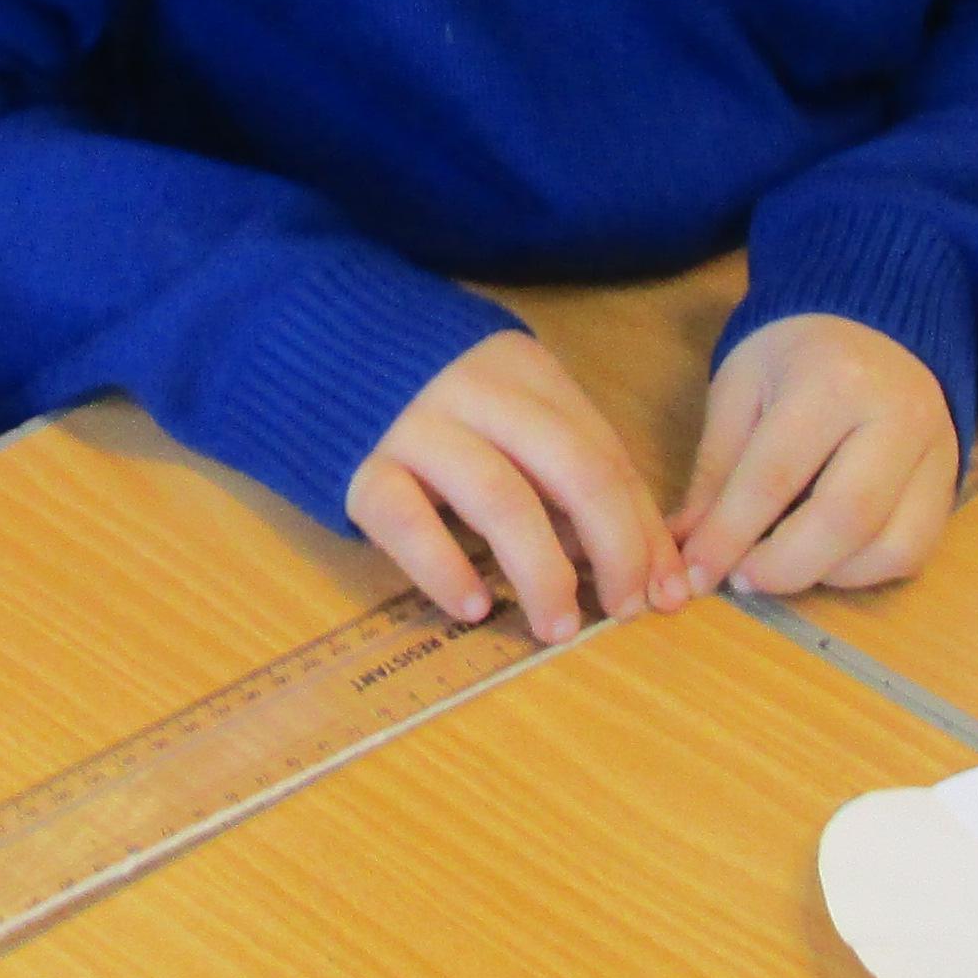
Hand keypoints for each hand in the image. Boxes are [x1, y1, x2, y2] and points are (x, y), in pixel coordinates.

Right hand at [346, 331, 675, 643]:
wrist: (312, 348)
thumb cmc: (432, 398)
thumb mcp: (508, 410)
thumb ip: (566, 467)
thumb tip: (635, 557)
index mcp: (528, 375)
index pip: (607, 457)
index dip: (644, 530)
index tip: (665, 592)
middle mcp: (480, 392)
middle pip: (574, 471)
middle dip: (615, 548)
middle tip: (625, 610)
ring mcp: (415, 426)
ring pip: (500, 499)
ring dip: (542, 573)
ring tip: (558, 629)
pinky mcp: (359, 468)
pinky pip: (408, 523)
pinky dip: (446, 569)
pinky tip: (474, 608)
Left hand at [676, 314, 963, 596]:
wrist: (874, 323)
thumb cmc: (794, 356)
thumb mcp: (740, 390)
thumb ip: (716, 470)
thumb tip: (687, 546)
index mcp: (833, 380)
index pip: (776, 476)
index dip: (730, 535)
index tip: (696, 574)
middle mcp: (898, 416)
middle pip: (846, 519)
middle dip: (784, 567)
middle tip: (741, 579)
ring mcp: (936, 451)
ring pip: (889, 546)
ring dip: (825, 575)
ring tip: (781, 565)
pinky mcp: (951, 482)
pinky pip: (913, 551)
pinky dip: (863, 571)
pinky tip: (825, 558)